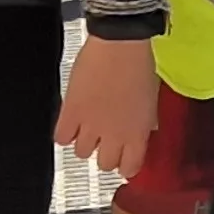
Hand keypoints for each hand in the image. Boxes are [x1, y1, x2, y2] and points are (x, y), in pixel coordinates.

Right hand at [53, 36, 163, 177]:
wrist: (119, 45)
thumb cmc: (140, 66)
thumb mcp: (151, 100)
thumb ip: (145, 122)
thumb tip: (144, 131)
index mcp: (139, 133)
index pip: (131, 168)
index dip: (126, 166)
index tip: (124, 160)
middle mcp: (115, 135)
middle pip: (105, 165)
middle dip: (105, 155)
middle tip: (105, 141)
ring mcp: (90, 126)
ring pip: (82, 154)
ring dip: (84, 143)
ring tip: (87, 129)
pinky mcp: (70, 113)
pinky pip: (61, 138)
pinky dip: (65, 134)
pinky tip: (71, 124)